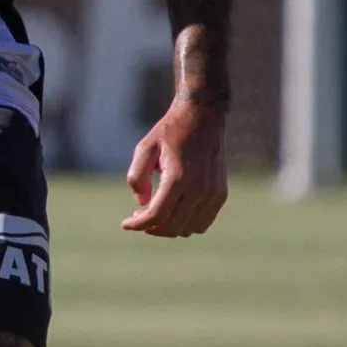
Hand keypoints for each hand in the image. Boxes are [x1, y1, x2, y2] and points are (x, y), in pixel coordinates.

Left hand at [121, 96, 227, 236]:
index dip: (138, 225)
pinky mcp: (220, 194)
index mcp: (178, 177)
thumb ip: (137, 177)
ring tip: (157, 215)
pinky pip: (203, 223)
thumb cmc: (170, 132)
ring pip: (189, 229)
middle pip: (173, 227)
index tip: (126, 224)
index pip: (156, 215)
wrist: (202, 117)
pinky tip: (175, 213)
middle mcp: (198, 188)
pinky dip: (187, 224)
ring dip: (170, 228)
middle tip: (140, 219)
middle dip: (152, 229)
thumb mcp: (145, 148)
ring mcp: (212, 193)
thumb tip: (142, 204)